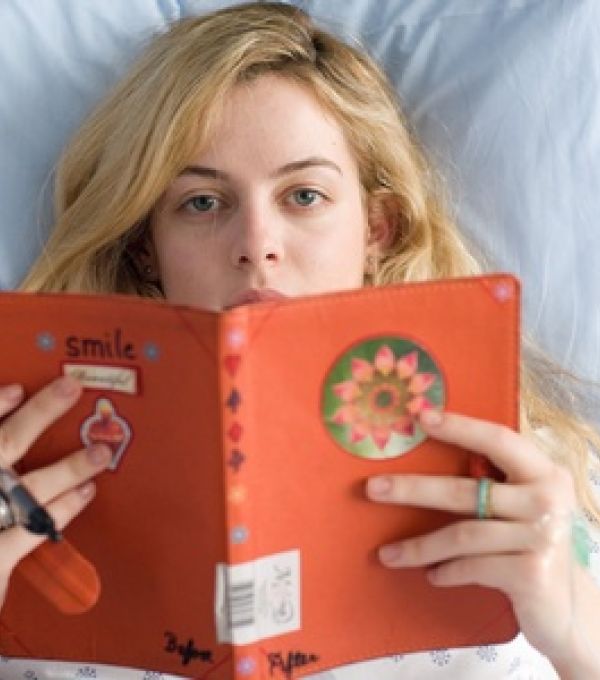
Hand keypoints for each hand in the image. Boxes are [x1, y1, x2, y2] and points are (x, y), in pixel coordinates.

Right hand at [0, 377, 111, 609]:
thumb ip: (4, 469)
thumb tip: (18, 433)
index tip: (18, 387)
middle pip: (2, 444)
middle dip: (38, 414)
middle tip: (72, 387)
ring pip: (27, 487)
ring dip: (68, 466)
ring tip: (101, 452)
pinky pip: (34, 527)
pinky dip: (63, 508)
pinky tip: (86, 493)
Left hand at [365, 410, 597, 670]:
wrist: (571, 607)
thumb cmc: (533, 545)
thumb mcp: (526, 505)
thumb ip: (496, 483)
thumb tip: (429, 462)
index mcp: (545, 472)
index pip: (497, 439)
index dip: (459, 427)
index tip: (421, 416)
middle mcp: (547, 499)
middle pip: (464, 490)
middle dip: (412, 489)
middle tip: (373, 488)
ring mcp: (541, 537)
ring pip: (461, 535)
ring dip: (419, 547)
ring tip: (388, 554)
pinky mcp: (532, 574)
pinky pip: (471, 566)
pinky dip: (446, 571)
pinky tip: (433, 575)